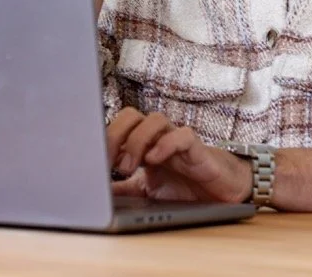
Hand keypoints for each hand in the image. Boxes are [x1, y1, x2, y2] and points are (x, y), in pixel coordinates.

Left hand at [106, 108, 250, 203]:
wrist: (220, 194)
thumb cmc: (184, 187)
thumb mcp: (145, 193)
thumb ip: (123, 191)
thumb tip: (94, 195)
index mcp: (142, 144)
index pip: (118, 126)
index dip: (103, 137)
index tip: (90, 158)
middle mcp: (157, 137)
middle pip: (131, 115)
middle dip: (115, 134)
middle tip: (107, 161)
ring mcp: (176, 140)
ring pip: (154, 120)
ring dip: (136, 141)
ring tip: (128, 167)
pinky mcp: (196, 149)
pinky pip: (182, 135)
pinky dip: (166, 144)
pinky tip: (154, 159)